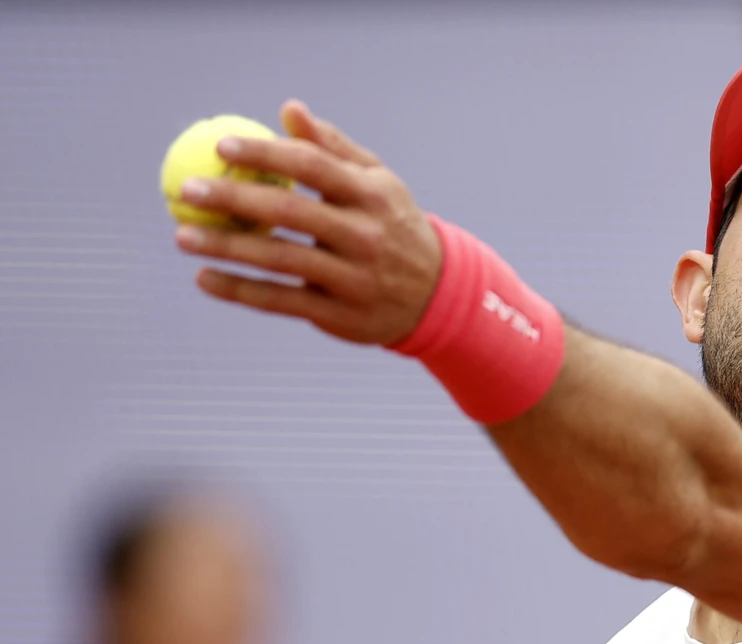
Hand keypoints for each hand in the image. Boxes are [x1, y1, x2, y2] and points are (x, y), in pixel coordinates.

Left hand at [173, 99, 441, 345]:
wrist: (436, 295)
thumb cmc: (393, 226)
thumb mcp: (378, 183)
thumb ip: (333, 148)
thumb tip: (289, 109)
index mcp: (372, 195)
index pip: (312, 167)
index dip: (265, 154)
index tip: (221, 147)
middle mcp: (364, 236)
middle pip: (290, 212)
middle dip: (233, 198)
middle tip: (188, 189)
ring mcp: (352, 277)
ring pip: (279, 259)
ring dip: (226, 247)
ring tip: (182, 236)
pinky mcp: (338, 313)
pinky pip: (280, 300)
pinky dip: (240, 291)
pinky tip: (205, 278)